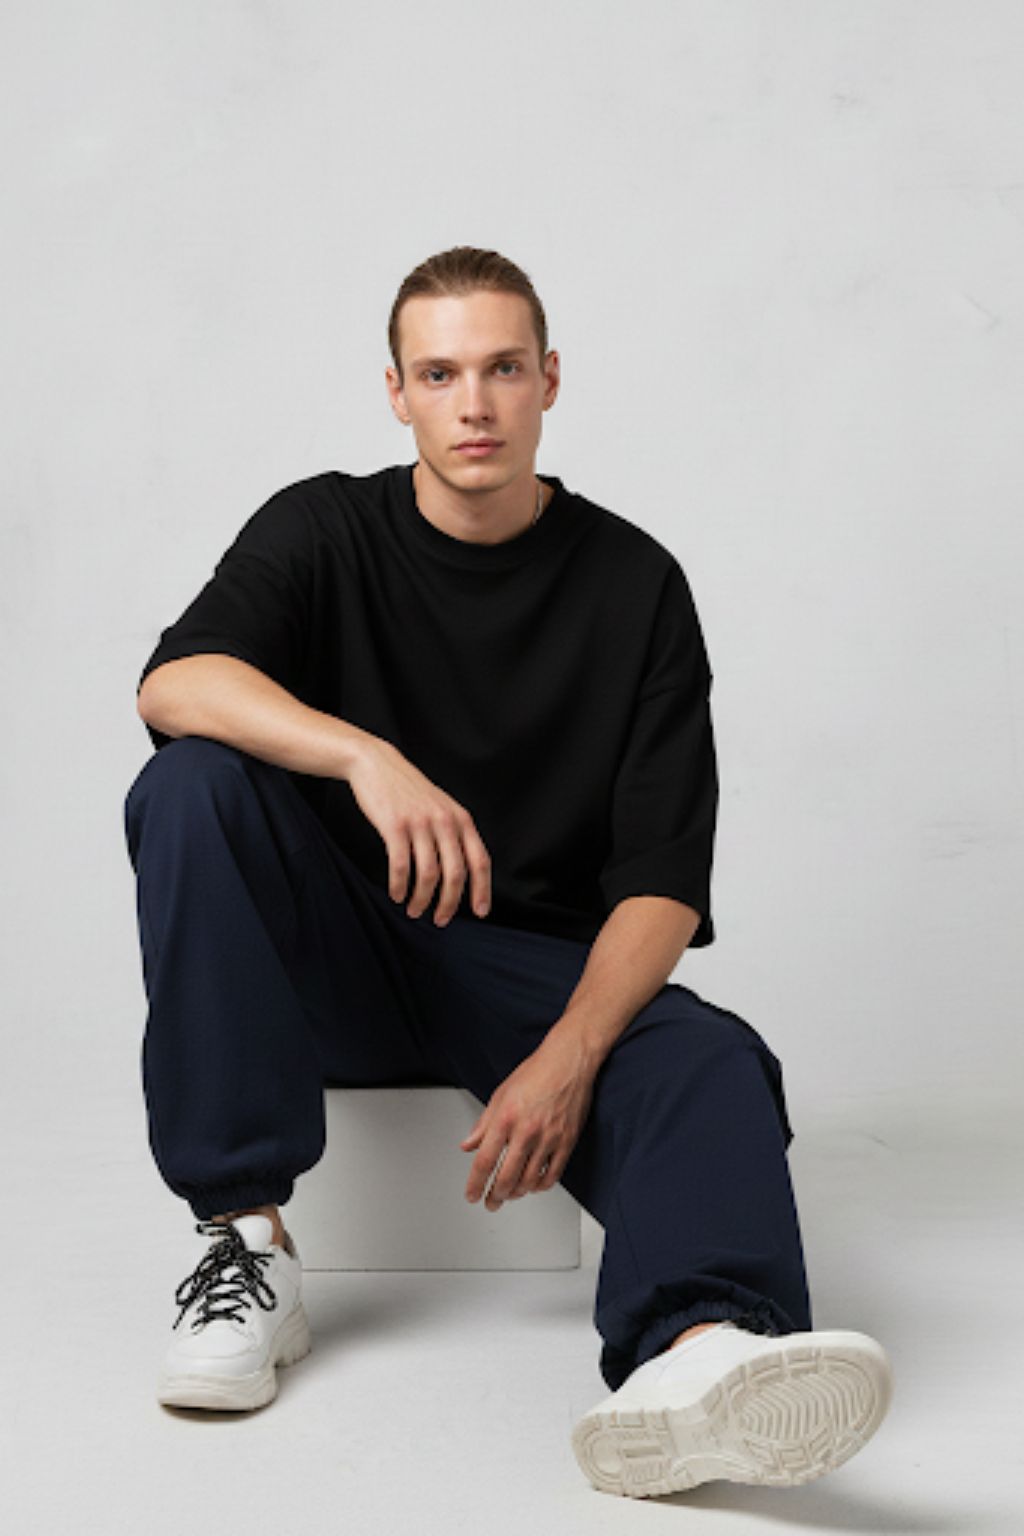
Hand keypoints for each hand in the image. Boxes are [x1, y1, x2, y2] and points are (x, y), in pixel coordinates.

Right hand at [346, 736, 491, 925]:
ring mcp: (420, 823)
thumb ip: (454, 833)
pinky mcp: (395, 826)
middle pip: (455, 874)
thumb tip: (462, 874)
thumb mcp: (442, 806)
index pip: (480, 860)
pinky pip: (400, 866)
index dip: (482, 890)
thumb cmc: (409, 791)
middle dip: (449, 903)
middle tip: (440, 920)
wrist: (377, 764)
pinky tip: (396, 894)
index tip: (480, 912)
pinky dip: (399, 886)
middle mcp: (444, 821)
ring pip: (428, 875)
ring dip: (422, 900)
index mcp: (461, 819)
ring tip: (414, 910)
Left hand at [460, 1032, 596, 1209]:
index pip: (485, 1161)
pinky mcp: (567, 1141)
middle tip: (491, 1202)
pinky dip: (541, 1186)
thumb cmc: (536, 1072)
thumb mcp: (500, 1094)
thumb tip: (469, 1144)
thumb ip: (483, 1124)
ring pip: (529, 1181)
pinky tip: (534, 1186)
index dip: (476, 1184)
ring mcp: (548, 1138)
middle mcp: (526, 1130)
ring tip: (510, 1195)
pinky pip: (553, 1174)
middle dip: (495, 1196)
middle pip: (506, 1177)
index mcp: (505, 1118)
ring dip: (517, 1194)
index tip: (472, 1194)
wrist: (568, 1061)